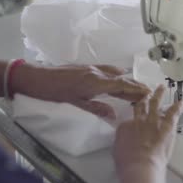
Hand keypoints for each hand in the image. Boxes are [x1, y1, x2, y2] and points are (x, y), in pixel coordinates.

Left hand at [13, 64, 150, 118]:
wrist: (33, 77)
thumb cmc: (52, 92)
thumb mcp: (74, 103)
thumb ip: (95, 108)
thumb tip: (113, 114)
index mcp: (95, 82)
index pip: (122, 85)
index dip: (136, 90)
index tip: (149, 94)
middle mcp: (96, 72)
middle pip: (121, 77)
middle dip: (135, 84)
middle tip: (149, 91)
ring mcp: (90, 68)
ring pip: (114, 72)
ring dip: (127, 79)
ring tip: (136, 87)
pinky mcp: (84, 67)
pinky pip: (107, 70)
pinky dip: (117, 75)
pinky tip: (117, 79)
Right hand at [113, 85, 182, 177]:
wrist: (140, 165)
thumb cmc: (128, 163)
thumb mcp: (118, 150)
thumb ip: (123, 142)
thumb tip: (126, 143)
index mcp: (125, 126)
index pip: (128, 121)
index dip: (132, 122)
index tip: (134, 123)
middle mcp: (139, 120)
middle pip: (141, 106)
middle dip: (144, 98)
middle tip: (147, 93)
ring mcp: (153, 121)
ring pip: (156, 103)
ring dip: (159, 94)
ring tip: (162, 88)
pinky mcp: (167, 125)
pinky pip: (173, 112)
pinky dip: (178, 106)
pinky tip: (182, 101)